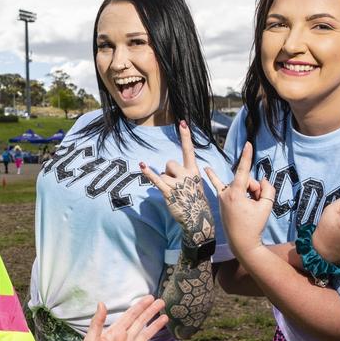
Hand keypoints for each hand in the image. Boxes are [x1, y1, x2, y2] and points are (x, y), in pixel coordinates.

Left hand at [75, 296, 175, 340]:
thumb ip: (97, 323)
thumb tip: (101, 303)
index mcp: (114, 333)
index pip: (130, 316)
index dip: (140, 306)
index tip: (150, 297)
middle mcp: (125, 340)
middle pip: (140, 323)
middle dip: (151, 312)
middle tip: (162, 302)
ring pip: (146, 336)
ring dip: (156, 327)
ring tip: (166, 318)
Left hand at [139, 122, 214, 245]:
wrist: (197, 218)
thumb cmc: (194, 200)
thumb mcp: (195, 183)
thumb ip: (185, 172)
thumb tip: (168, 168)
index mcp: (194, 170)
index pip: (189, 150)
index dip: (185, 136)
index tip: (182, 122)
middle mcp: (186, 174)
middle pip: (169, 163)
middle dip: (168, 172)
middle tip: (176, 185)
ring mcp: (177, 183)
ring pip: (163, 173)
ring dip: (164, 182)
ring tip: (174, 193)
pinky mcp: (168, 191)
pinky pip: (156, 179)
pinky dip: (148, 173)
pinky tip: (142, 165)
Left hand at [205, 142, 274, 258]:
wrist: (242, 243)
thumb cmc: (254, 225)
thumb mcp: (266, 206)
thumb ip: (267, 189)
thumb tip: (261, 180)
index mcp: (235, 193)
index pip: (243, 170)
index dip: (247, 156)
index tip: (248, 143)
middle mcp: (225, 193)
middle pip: (246, 180)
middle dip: (255, 188)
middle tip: (258, 204)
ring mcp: (222, 197)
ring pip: (240, 185)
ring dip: (249, 192)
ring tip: (250, 208)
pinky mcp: (221, 201)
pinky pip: (217, 186)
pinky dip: (212, 176)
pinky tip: (205, 168)